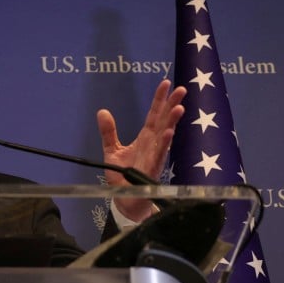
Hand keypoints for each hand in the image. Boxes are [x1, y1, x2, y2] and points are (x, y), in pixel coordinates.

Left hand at [97, 79, 185, 221]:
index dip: (159, 99)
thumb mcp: (111, 150)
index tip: (166, 83)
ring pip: (165, 136)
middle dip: (172, 105)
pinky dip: (164, 144)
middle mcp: (153, 144)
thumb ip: (108, 132)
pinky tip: (169, 134)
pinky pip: (159, 155)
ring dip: (172, 123)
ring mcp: (154, 156)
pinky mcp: (151, 170)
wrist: (125, 199)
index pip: (154, 115)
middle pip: (164, 121)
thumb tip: (102, 111)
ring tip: (179, 108)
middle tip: (181, 89)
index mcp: (145, 137)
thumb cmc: (122, 175)